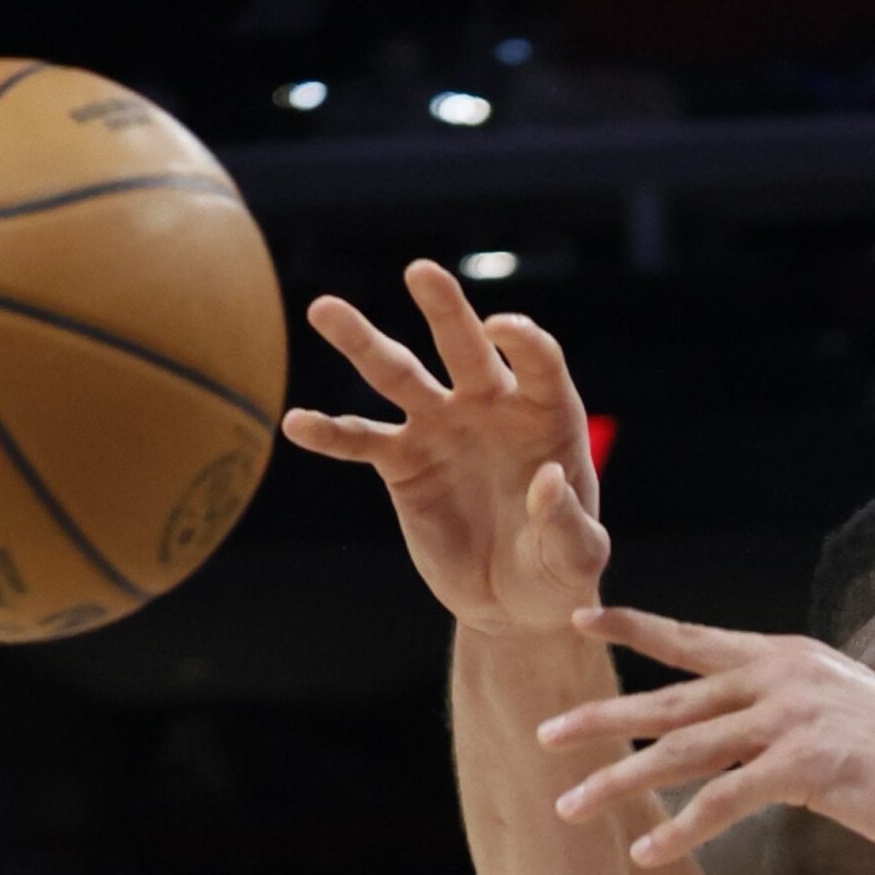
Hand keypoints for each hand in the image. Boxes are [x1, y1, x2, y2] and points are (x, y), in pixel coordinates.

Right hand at [281, 262, 601, 632]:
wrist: (514, 603)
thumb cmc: (559, 571)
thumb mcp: (577, 557)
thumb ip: (567, 523)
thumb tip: (546, 481)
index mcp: (547, 415)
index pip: (538, 363)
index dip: (523, 341)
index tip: (501, 329)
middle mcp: (491, 407)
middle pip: (466, 348)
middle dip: (446, 310)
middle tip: (421, 271)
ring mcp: (441, 428)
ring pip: (399, 375)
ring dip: (362, 343)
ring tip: (324, 309)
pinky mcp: (403, 463)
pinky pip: (361, 440)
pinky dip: (330, 433)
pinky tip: (298, 423)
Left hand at [542, 607, 874, 865]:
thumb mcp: (843, 712)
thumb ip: (789, 711)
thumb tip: (750, 733)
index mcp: (787, 658)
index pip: (695, 640)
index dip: (635, 627)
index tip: (580, 617)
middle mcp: (782, 677)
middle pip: (671, 700)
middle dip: (602, 717)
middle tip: (546, 734)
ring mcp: (794, 718)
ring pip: (683, 752)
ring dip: (620, 782)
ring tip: (571, 807)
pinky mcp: (809, 765)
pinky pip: (725, 800)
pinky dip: (681, 828)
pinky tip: (647, 852)